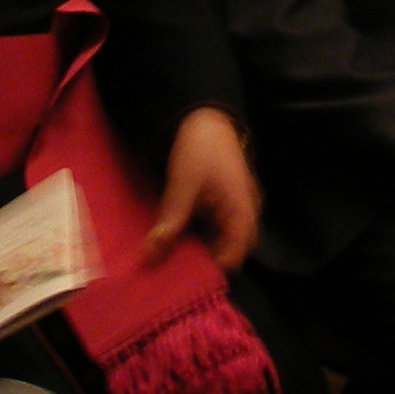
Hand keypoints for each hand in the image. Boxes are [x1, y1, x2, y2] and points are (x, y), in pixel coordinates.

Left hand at [147, 107, 257, 270]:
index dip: (208, 272)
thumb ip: (170, 224)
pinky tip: (176, 236)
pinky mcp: (225, 201)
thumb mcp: (182, 187)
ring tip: (170, 258)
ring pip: (220, 240)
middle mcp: (245, 215)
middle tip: (171, 270)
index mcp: (242, 214)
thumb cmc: (200, 149)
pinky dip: (198, 234)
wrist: (205, 114)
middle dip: (202, 263)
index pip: (232, 259)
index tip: (179, 279)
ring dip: (199, 248)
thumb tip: (149, 258)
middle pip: (228, 252)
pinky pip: (215, 227)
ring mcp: (237, 207)